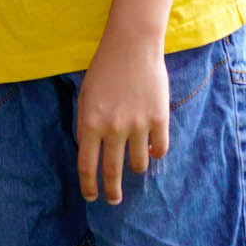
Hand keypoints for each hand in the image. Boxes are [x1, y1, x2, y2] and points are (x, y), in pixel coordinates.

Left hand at [74, 30, 169, 203]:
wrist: (132, 44)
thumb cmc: (104, 68)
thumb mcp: (85, 96)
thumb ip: (87, 124)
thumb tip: (92, 152)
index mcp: (90, 122)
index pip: (87, 165)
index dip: (88, 185)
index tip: (91, 196)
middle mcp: (113, 128)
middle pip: (112, 173)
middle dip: (112, 192)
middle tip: (113, 200)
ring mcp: (137, 125)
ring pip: (138, 164)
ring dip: (135, 167)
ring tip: (133, 162)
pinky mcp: (159, 119)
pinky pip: (160, 149)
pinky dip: (155, 152)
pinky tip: (151, 147)